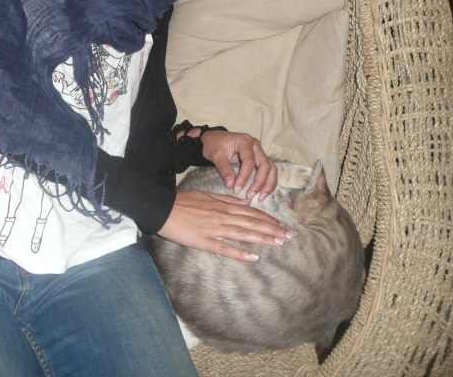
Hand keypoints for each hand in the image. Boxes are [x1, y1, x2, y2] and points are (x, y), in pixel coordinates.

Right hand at [157, 190, 292, 260]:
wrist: (162, 208)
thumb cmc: (183, 201)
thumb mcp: (206, 195)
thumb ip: (227, 199)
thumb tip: (246, 202)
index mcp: (223, 206)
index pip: (251, 212)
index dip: (268, 219)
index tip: (282, 225)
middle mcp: (222, 217)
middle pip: (252, 223)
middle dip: (272, 229)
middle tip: (290, 236)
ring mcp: (214, 229)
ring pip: (243, 234)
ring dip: (263, 239)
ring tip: (279, 243)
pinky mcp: (204, 241)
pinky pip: (225, 248)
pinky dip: (240, 253)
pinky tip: (253, 257)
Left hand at [198, 130, 276, 200]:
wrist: (213, 138)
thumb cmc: (213, 144)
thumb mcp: (216, 155)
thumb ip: (224, 169)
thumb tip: (230, 185)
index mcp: (245, 141)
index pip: (249, 162)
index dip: (244, 177)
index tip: (236, 189)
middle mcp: (255, 145)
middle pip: (265, 165)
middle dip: (259, 182)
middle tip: (250, 196)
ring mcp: (259, 151)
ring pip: (271, 168)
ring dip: (268, 183)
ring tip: (261, 197)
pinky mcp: (259, 158)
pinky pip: (269, 170)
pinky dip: (268, 181)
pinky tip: (263, 192)